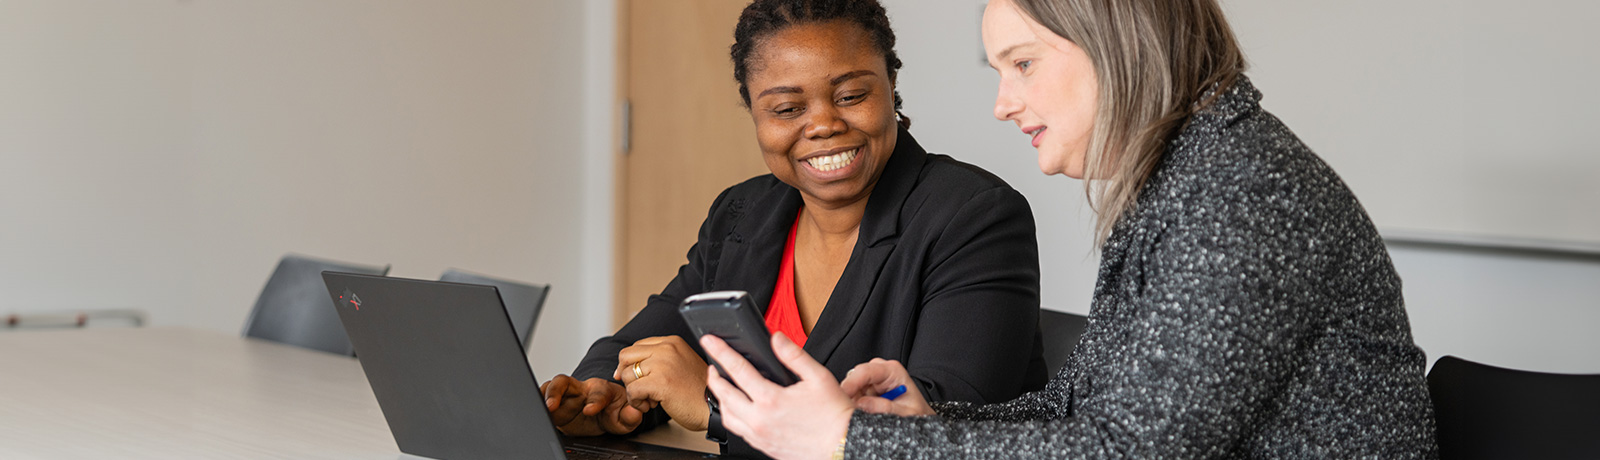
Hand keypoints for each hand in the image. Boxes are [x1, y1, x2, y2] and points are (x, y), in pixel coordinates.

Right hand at [539, 374, 651, 435]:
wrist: (602, 417)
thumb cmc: (613, 413)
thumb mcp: (625, 418)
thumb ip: (631, 416)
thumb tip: (635, 412)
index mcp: (601, 390)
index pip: (598, 391)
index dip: (594, 400)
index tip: (590, 410)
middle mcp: (580, 389)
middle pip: (565, 381)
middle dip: (557, 391)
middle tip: (552, 405)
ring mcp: (566, 396)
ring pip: (551, 387)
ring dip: (545, 396)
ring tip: (545, 408)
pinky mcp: (555, 405)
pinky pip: (542, 397)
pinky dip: (538, 401)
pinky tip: (537, 409)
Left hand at [613, 336, 711, 430]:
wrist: (714, 407)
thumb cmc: (698, 392)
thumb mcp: (680, 365)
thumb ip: (659, 360)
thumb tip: (625, 366)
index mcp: (672, 342)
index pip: (636, 346)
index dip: (630, 364)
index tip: (632, 378)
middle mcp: (667, 348)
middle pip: (626, 356)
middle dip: (627, 375)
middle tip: (640, 390)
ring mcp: (663, 364)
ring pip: (626, 375)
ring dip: (633, 392)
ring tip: (649, 400)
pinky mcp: (660, 382)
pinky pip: (632, 390)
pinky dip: (636, 402)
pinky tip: (650, 406)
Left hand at [701, 333, 851, 459]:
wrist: (843, 445)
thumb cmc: (834, 416)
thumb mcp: (818, 377)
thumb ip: (794, 356)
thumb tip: (777, 340)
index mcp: (771, 400)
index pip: (737, 369)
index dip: (720, 352)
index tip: (710, 342)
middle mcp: (760, 420)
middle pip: (724, 394)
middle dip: (714, 376)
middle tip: (713, 364)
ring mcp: (760, 436)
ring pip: (727, 416)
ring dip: (720, 398)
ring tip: (722, 386)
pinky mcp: (764, 447)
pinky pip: (738, 431)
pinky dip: (731, 416)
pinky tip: (737, 409)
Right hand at [840, 358, 934, 415]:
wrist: (920, 419)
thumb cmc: (918, 413)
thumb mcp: (907, 413)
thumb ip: (886, 408)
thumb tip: (862, 404)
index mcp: (892, 371)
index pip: (865, 372)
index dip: (851, 384)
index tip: (843, 396)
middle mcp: (880, 372)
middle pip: (854, 377)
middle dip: (849, 394)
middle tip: (849, 410)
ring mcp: (872, 381)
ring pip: (850, 387)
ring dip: (851, 401)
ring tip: (860, 415)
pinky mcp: (866, 391)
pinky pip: (852, 395)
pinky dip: (852, 405)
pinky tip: (860, 414)